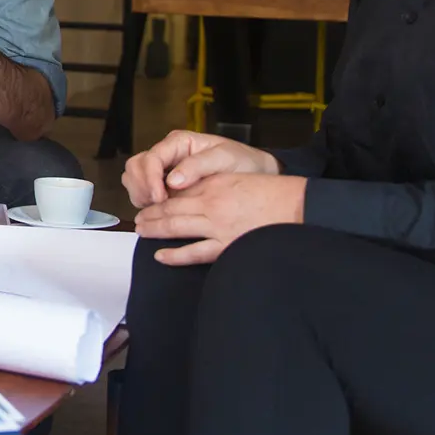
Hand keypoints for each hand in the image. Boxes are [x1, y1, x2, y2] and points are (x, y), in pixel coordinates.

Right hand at [122, 129, 278, 207]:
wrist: (254, 174)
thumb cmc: (241, 162)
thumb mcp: (225, 158)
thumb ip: (198, 166)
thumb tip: (173, 180)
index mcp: (178, 142)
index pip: (152, 158)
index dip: (151, 179)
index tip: (160, 198)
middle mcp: (167, 154)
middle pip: (136, 167)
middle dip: (142, 187)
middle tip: (157, 205)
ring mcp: (163, 169)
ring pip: (133, 179)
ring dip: (140, 194)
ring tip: (158, 209)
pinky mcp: (163, 185)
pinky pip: (141, 192)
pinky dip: (144, 202)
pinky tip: (159, 211)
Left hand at [134, 173, 306, 265]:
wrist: (296, 207)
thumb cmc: (272, 194)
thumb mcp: (238, 179)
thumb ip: (215, 186)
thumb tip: (193, 195)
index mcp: (214, 184)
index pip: (177, 191)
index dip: (159, 197)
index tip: (150, 202)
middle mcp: (211, 203)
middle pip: (170, 208)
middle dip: (151, 213)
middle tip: (138, 219)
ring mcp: (217, 226)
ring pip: (175, 227)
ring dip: (155, 229)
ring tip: (141, 231)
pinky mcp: (226, 246)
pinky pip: (193, 252)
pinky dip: (174, 254)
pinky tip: (160, 255)